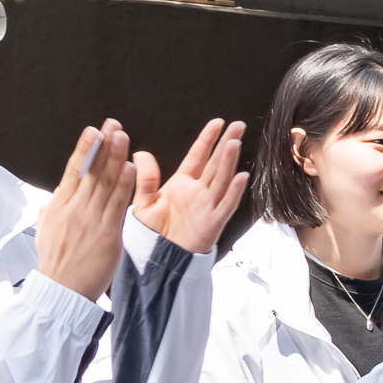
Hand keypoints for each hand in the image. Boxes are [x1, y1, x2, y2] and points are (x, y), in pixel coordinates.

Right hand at [36, 121, 138, 300]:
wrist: (62, 290)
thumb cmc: (58, 262)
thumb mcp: (48, 230)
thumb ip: (55, 209)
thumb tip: (57, 196)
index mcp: (59, 206)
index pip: (73, 171)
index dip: (84, 149)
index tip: (93, 131)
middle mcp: (74, 209)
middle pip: (91, 171)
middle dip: (103, 146)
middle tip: (113, 124)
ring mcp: (90, 220)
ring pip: (104, 183)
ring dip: (115, 157)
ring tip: (123, 136)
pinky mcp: (107, 233)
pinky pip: (118, 204)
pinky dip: (124, 184)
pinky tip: (131, 167)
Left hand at [132, 118, 248, 254]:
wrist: (159, 259)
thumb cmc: (153, 234)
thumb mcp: (143, 202)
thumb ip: (145, 178)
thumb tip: (140, 153)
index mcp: (182, 185)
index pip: (198, 156)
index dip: (208, 139)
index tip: (217, 124)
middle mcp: (198, 192)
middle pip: (216, 163)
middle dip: (227, 143)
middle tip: (238, 126)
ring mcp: (208, 206)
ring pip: (222, 179)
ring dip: (229, 161)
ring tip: (234, 144)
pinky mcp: (213, 222)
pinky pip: (227, 204)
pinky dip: (235, 191)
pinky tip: (241, 177)